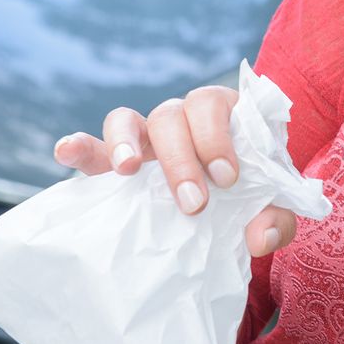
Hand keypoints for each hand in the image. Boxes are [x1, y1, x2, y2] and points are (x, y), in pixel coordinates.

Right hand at [51, 85, 294, 255]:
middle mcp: (180, 118)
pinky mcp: (117, 162)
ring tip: (127, 170)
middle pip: (169, 116)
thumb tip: (260, 238)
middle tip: (194, 203)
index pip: (212, 105)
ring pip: (127, 119)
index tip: (227, 177)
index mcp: (221, 114)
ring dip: (124, 141)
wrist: (234, 202)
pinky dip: (81, 146)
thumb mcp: (274, 205)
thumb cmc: (256, 194)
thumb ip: (277, 218)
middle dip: (180, 159)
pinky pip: (94, 147)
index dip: (216, 136)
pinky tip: (65, 151)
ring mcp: (146, 138)